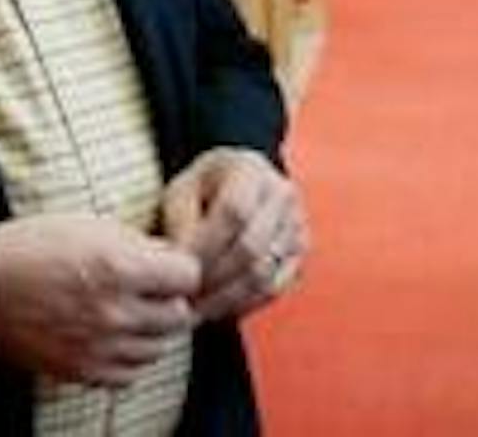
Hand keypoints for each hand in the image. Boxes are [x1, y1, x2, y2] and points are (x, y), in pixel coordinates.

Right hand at [0, 212, 200, 386]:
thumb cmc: (29, 247)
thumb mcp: (87, 224)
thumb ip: (136, 243)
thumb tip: (169, 259)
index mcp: (118, 268)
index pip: (189, 276)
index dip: (180, 268)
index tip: (167, 266)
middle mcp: (114, 312)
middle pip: (179, 316)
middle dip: (169, 299)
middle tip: (149, 289)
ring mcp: (99, 346)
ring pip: (158, 347)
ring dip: (150, 330)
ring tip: (125, 311)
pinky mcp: (82, 370)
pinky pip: (130, 374)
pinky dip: (127, 357)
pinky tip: (112, 337)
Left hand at [159, 147, 306, 320]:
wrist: (231, 187)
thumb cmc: (199, 190)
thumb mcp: (179, 193)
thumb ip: (179, 224)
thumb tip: (183, 267)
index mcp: (250, 168)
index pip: (234, 212)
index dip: (205, 247)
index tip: (178, 270)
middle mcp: (281, 193)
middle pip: (252, 248)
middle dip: (213, 279)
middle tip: (183, 299)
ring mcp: (296, 224)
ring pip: (264, 274)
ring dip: (226, 298)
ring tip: (195, 309)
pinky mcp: (299, 253)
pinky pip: (275, 288)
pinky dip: (244, 304)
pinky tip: (218, 309)